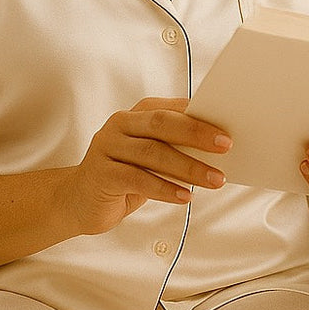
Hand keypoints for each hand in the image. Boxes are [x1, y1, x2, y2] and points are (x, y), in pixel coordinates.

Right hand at [64, 97, 230, 236]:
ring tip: (214, 179)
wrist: (81, 201)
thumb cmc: (126, 175)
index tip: (227, 127)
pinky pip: (138, 179)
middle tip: (226, 147)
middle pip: (162, 124)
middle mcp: (120, 124)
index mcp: (136, 114)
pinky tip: (185, 197)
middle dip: (197, 134)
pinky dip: (165, 188)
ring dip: (188, 167)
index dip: (200, 116)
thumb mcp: (152, 158)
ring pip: (153, 152)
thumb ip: (175, 148)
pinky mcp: (101, 174)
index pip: (171, 108)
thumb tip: (217, 150)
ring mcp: (107, 147)